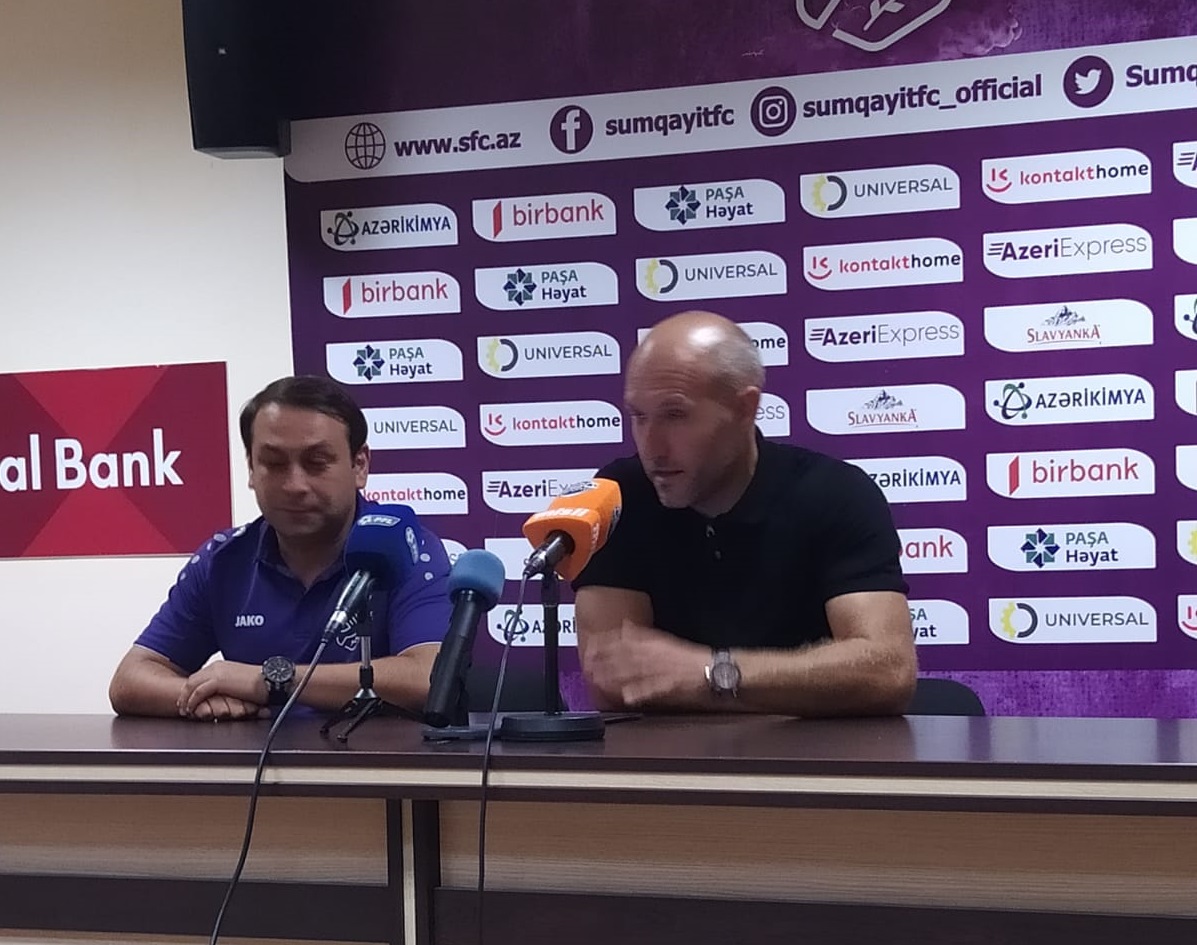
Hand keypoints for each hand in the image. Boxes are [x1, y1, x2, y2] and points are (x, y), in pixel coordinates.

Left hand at [178, 660, 266, 717]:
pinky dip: (192, 702)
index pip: (200, 677)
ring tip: (184, 710)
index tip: (189, 700)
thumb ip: (227, 686)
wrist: (270, 680)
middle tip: (182, 706)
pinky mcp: (218, 681)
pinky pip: (198, 692)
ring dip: (185, 699)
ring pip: (191, 685)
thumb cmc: (261, 683)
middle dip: (184, 694)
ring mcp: (216, 673)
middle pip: (192, 680)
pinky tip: (192, 709)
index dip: (192, 690)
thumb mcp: (239, 683)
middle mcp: (217, 667)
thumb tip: (223, 695)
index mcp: (222, 666)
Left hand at [583, 620, 708, 708]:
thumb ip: (641, 635)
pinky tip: (627, 696)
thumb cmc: (686, 656)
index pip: (623, 639)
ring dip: (615, 677)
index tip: (590, 646)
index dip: (605, 643)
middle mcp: (653, 654)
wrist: (709, 667)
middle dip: (604, 661)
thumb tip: (626, 625)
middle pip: (624, 656)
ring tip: (599, 681)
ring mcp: (660, 670)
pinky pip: (652, 689)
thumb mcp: (662, 639)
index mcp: (652, 642)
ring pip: (633, 672)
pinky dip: (639, 692)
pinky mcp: (668, 684)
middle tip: (588, 666)